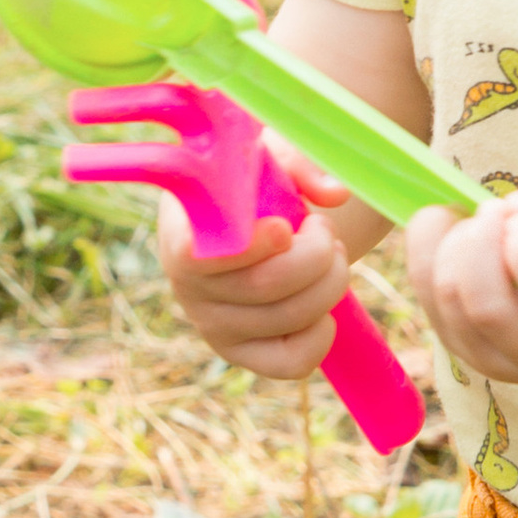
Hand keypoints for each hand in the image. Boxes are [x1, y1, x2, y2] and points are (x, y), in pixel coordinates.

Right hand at [158, 163, 350, 382]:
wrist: (250, 220)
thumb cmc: (255, 181)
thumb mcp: (268, 155)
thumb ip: (300, 163)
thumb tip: (335, 194)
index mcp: (181, 232)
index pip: (198, 257)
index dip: (251, 248)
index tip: (285, 227)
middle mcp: (187, 286)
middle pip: (266, 287)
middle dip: (319, 254)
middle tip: (325, 230)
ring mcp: (213, 325)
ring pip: (290, 319)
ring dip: (331, 282)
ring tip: (330, 255)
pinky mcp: (242, 353)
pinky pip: (292, 362)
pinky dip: (323, 334)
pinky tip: (322, 304)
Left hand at [405, 174, 517, 383]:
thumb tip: (511, 210)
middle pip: (487, 306)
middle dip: (479, 239)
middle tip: (494, 209)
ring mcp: (498, 364)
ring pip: (449, 297)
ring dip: (454, 240)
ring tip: (482, 223)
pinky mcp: (460, 352)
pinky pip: (425, 293)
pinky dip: (430, 249)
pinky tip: (460, 236)